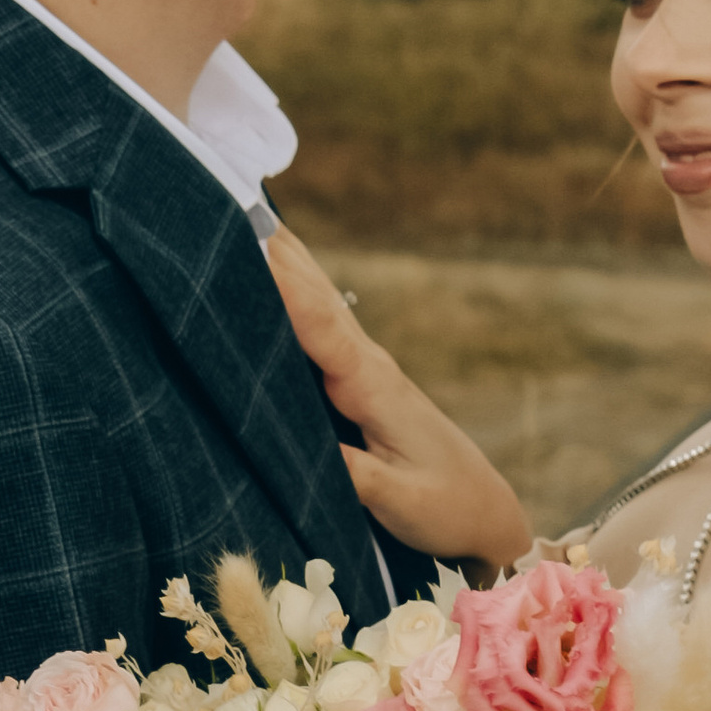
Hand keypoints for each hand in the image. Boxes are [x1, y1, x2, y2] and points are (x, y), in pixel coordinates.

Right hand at [265, 228, 534, 572]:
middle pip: (315, 295)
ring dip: (283, 258)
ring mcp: (363, 367)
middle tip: (228, 199)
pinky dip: (294, 288)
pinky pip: (318, 323)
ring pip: (317, 301)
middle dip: (274, 250)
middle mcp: (367, 364)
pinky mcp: (357, 379)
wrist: (482, 511)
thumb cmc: (443, 507)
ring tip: (243, 210)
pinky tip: (274, 268)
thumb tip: (299, 448)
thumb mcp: (397, 500)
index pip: (320, 325)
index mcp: (373, 386)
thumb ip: (352, 474)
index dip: (284, 284)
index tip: (250, 243)